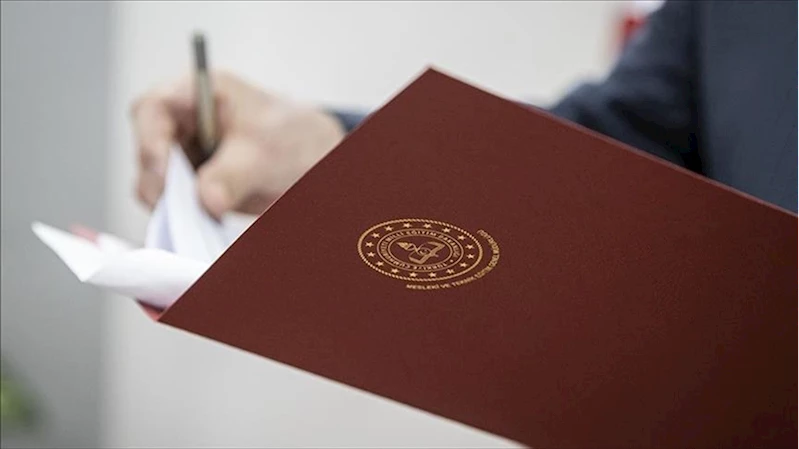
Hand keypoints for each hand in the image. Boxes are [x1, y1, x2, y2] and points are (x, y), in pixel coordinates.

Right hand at [131, 71, 345, 217]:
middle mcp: (183, 124)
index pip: (152, 108)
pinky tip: (206, 223)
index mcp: (198, 94)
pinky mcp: (191, 187)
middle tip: (183, 208)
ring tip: (205, 216)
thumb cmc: (293, 137)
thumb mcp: (267, 151)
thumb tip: (207, 199)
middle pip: (146, 151)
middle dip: (159, 182)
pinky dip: (183, 217)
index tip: (164, 174)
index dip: (149, 140)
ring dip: (171, 205)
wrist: (315, 163)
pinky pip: (173, 205)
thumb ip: (235, 173)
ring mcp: (184, 156)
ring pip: (154, 183)